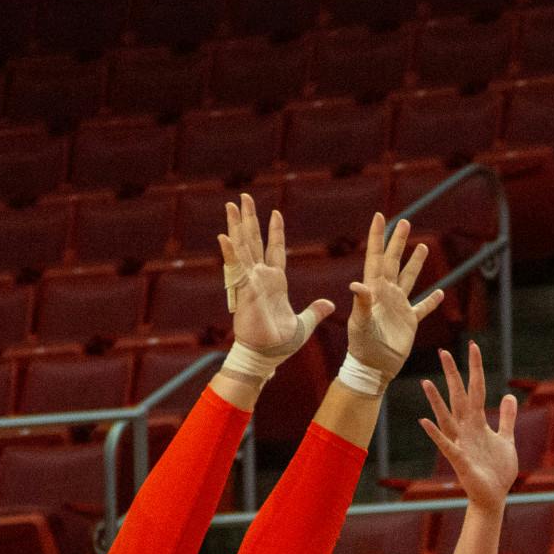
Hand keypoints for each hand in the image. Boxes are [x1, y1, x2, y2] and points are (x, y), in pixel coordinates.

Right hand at [218, 193, 334, 364]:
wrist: (267, 356)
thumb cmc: (280, 343)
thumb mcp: (304, 323)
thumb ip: (316, 311)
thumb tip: (330, 304)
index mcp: (275, 282)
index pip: (275, 250)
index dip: (275, 232)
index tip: (275, 212)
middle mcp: (260, 277)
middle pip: (254, 241)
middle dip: (250, 218)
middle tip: (244, 197)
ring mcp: (250, 281)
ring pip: (243, 247)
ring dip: (237, 225)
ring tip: (232, 204)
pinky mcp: (244, 290)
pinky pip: (235, 268)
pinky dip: (230, 252)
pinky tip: (224, 235)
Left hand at [346, 214, 446, 381]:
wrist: (373, 367)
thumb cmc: (362, 346)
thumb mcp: (360, 323)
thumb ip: (361, 303)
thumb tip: (356, 284)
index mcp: (374, 290)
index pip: (376, 258)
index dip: (378, 237)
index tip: (380, 216)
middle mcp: (386, 294)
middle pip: (393, 262)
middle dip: (398, 242)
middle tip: (405, 222)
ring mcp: (398, 307)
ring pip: (409, 279)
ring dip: (415, 263)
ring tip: (422, 247)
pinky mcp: (409, 321)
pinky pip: (422, 308)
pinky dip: (431, 301)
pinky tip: (440, 293)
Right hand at [418, 344, 516, 512]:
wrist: (494, 497)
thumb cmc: (498, 470)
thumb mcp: (506, 439)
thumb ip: (506, 418)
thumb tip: (508, 396)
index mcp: (477, 423)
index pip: (476, 389)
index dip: (475, 369)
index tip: (473, 346)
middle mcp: (466, 429)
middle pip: (459, 397)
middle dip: (453, 375)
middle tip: (444, 352)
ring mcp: (461, 443)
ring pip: (447, 417)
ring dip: (437, 401)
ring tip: (427, 382)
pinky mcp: (460, 460)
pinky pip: (446, 444)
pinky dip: (435, 433)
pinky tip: (425, 421)